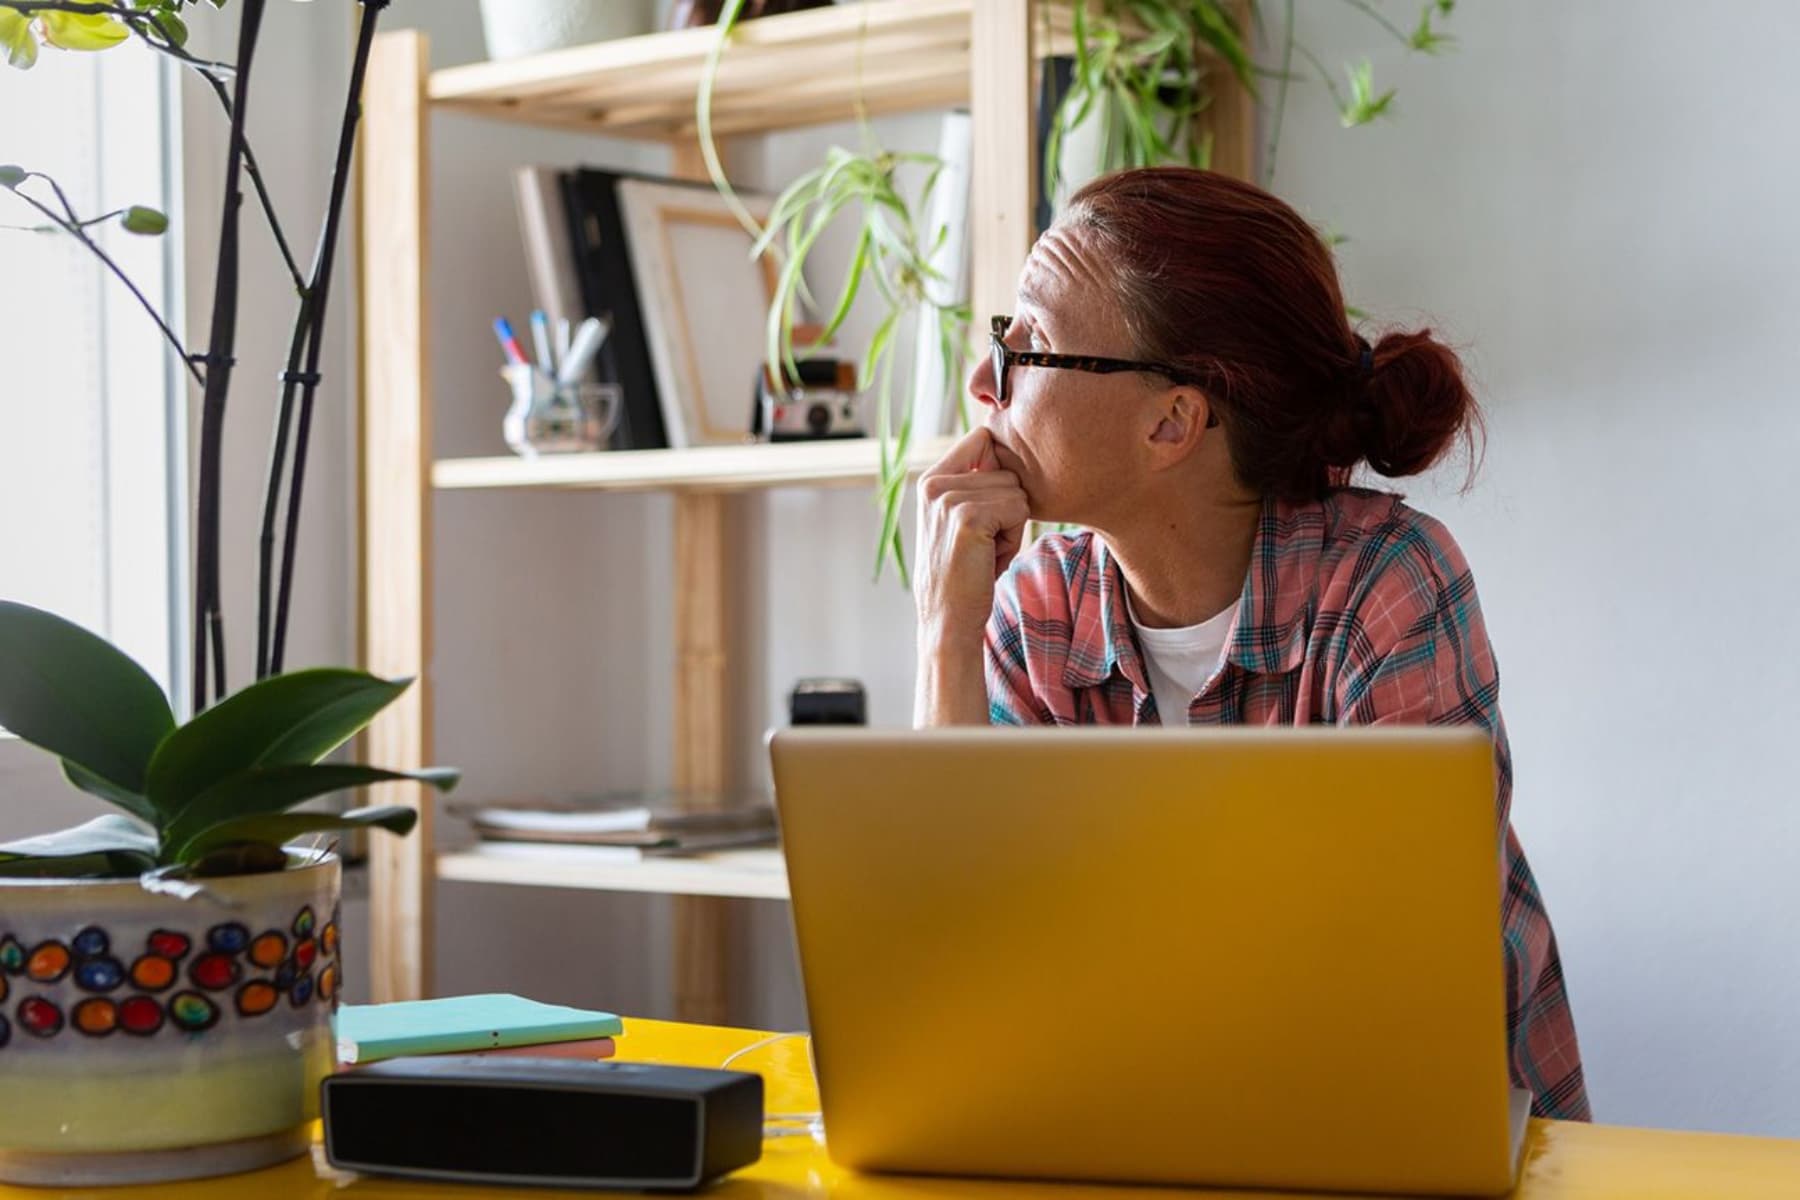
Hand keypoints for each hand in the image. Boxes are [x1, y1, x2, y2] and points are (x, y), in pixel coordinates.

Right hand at [914, 427, 1028, 647]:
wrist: (948, 619)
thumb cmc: (964, 573)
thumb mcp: (961, 520)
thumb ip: (976, 485)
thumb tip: (1007, 447)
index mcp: (930, 479)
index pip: (982, 439)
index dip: (1000, 469)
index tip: (991, 507)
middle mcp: (934, 483)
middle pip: (1007, 470)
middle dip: (1008, 508)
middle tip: (984, 542)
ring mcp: (949, 498)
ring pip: (1016, 492)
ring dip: (1012, 525)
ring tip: (985, 551)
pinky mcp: (968, 516)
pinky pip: (1019, 509)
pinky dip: (1013, 538)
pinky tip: (990, 558)